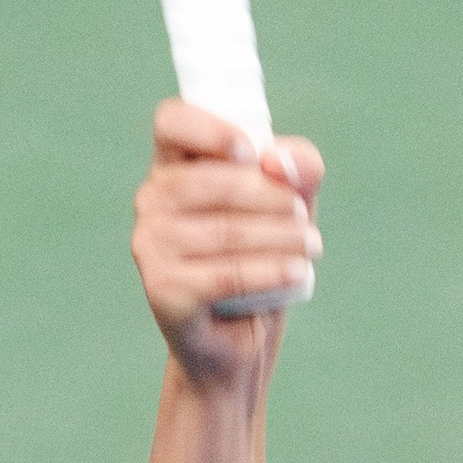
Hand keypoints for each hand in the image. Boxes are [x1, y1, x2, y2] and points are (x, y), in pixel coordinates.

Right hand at [132, 100, 323, 378]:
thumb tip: (278, 161)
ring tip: (312, 248)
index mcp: (173, 166)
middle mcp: (151, 201)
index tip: (251, 153)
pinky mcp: (162, 289)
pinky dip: (270, 272)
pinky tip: (299, 273)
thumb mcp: (291, 203)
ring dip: (281, 237)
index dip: (210, 130)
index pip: (171, 122)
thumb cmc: (261, 258)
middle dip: (271, 197)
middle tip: (305, 219)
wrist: (238, 341)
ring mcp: (150, 246)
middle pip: (211, 180)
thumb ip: (298, 167)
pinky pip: (225, 274)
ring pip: (224, 230)